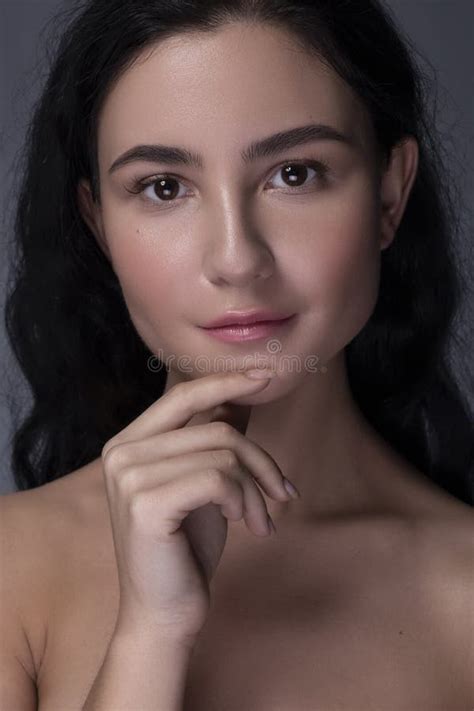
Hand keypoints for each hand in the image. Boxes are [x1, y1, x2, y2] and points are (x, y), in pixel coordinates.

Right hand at [100, 370, 295, 646]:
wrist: (164, 612)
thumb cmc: (186, 547)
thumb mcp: (204, 484)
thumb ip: (212, 439)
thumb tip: (241, 396)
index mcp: (129, 442)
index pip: (183, 394)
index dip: (226, 381)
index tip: (266, 374)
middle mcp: (121, 452)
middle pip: (216, 428)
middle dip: (260, 460)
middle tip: (283, 493)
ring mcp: (129, 476)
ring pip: (223, 454)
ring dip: (256, 489)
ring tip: (262, 519)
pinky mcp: (146, 502)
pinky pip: (218, 478)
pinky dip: (243, 500)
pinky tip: (245, 525)